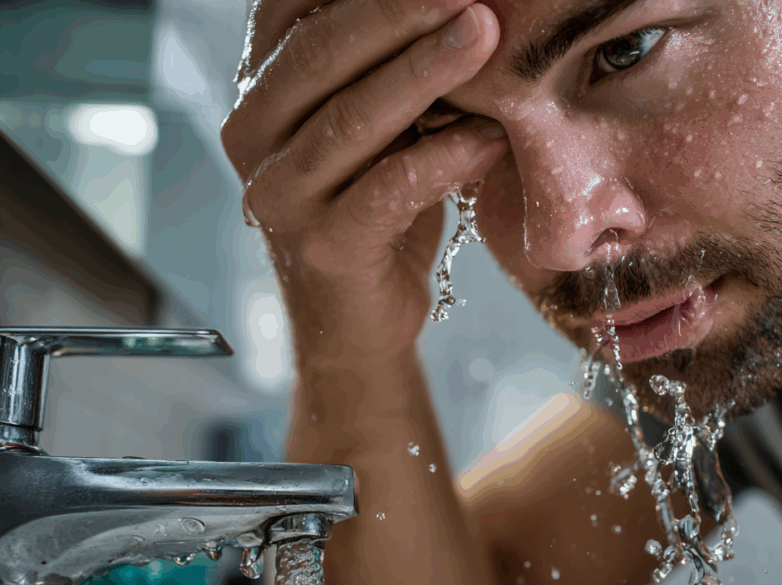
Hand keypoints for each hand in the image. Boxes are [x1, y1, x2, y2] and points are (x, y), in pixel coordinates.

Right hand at [221, 0, 506, 359]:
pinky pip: (386, 191)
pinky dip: (442, 160)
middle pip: (321, 53)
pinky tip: (488, 137)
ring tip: (484, 35)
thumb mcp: (376, 125)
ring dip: (425, 71)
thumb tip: (456, 7)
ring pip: (352, 118)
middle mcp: (253, 135)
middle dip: (399, 11)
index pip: (294, 10)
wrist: (359, 317)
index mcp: (261, 89)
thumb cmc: (374, 207)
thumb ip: (387, 67)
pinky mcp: (323, 247)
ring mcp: (280, 195)